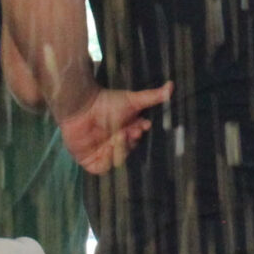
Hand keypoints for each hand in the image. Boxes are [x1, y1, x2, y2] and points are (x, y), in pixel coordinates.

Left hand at [57, 82, 172, 173]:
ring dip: (120, 150)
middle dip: (130, 141)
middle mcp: (113, 142)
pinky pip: (101, 169)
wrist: (81, 106)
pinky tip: (107, 148)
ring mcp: (101, 152)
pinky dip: (107, 161)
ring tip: (117, 136)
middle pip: (128, 150)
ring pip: (117, 160)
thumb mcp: (133, 100)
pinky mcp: (88, 159)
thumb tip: (172, 85)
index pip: (136, 138)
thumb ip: (152, 96)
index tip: (142, 125)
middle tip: (129, 130)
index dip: (140, 133)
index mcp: (123, 130)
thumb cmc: (106, 102)